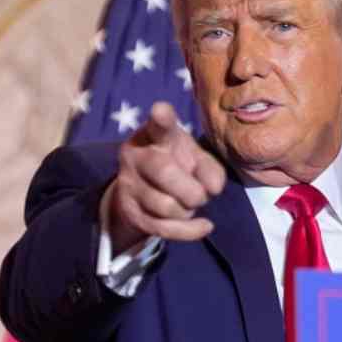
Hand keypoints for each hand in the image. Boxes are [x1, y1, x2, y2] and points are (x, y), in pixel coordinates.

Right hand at [107, 102, 226, 251]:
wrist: (144, 189)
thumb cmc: (178, 163)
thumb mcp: (196, 158)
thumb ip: (210, 168)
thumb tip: (213, 188)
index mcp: (155, 135)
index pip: (159, 126)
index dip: (162, 118)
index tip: (161, 110)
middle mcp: (136, 155)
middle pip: (164, 172)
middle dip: (192, 190)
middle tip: (201, 195)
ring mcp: (128, 183)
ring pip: (164, 205)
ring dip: (188, 210)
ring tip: (190, 204)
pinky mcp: (130, 210)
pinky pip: (163, 228)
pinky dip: (190, 230)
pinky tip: (204, 226)